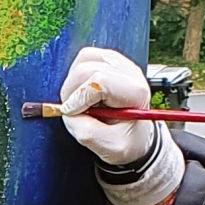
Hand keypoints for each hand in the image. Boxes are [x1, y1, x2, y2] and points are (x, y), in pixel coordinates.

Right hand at [57, 47, 155, 165]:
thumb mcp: (110, 147)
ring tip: (79, 99)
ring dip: (73, 80)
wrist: (135, 134)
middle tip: (71, 109)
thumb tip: (68, 112)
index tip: (70, 113)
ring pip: (85, 57)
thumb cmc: (127, 139)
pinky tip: (83, 90)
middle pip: (88, 68)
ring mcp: (121, 63)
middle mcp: (131, 73)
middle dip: (71, 90)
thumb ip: (87, 132)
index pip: (100, 81)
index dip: (78, 97)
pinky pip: (86, 57)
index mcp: (136, 93)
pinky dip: (77, 73)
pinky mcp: (111, 59)